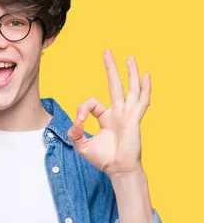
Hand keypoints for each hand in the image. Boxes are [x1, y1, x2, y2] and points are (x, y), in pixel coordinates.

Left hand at [67, 49, 150, 176]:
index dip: (82, 109)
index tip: (79, 122)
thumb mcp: (82, 145)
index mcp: (106, 117)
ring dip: (130, 73)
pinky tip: (147, 76)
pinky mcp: (134, 119)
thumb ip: (75, 133)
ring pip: (130, 89)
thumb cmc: (103, 159)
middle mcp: (118, 112)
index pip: (91, 103)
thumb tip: (75, 123)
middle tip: (106, 52)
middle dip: (110, 68)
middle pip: (114, 85)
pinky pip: (141, 101)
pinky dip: (145, 89)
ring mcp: (127, 114)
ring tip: (130, 58)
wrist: (118, 169)